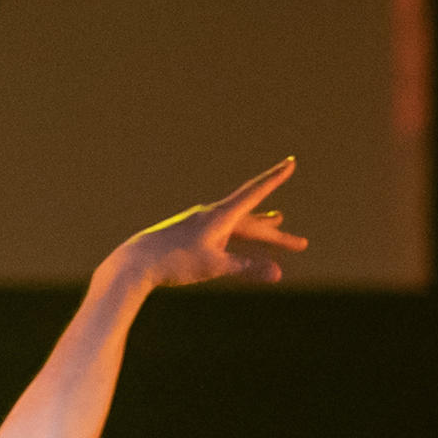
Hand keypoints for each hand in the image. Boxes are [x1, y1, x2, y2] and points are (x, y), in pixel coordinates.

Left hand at [110, 159, 303, 294]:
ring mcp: (201, 224)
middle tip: (302, 244)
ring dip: (259, 228)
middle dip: (277, 235)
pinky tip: (238, 239)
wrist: (136, 263)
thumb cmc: (175, 262)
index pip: (255, 192)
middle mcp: (212, 215)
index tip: (291, 163)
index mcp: (221, 216)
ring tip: (277, 221)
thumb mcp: (215, 266)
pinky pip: (223, 234)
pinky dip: (238, 238)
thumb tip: (278, 274)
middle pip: (253, 221)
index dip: (275, 178)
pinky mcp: (191, 235)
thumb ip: (247, 267)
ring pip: (238, 226)